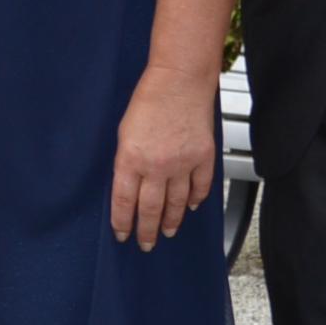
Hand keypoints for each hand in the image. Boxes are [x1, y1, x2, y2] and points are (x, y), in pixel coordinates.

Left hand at [110, 62, 219, 249]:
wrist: (179, 81)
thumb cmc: (149, 100)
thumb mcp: (124, 132)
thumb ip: (126, 161)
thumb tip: (128, 186)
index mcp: (130, 159)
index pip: (124, 201)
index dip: (122, 222)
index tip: (122, 234)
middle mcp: (156, 166)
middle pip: (150, 209)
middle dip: (146, 231)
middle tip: (145, 243)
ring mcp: (182, 163)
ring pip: (176, 203)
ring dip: (171, 221)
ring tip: (167, 231)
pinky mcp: (203, 157)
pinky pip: (200, 187)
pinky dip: (196, 200)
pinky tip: (191, 207)